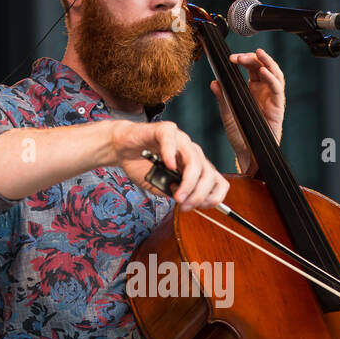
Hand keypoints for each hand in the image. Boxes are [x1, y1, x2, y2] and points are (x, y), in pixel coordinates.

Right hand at [111, 119, 229, 211]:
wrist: (122, 149)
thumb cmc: (142, 166)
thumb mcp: (160, 187)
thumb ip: (173, 192)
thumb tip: (185, 199)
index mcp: (196, 167)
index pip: (218, 182)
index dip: (213, 197)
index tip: (198, 208)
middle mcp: (192, 153)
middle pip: (209, 174)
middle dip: (198, 195)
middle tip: (183, 206)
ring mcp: (180, 140)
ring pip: (194, 161)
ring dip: (188, 182)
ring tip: (177, 195)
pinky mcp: (164, 131)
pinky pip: (172, 140)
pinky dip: (171, 154)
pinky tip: (167, 166)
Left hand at [210, 47, 284, 170]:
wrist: (248, 155)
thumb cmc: (240, 136)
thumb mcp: (227, 114)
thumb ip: (222, 98)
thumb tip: (214, 82)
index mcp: (252, 89)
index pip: (251, 67)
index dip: (243, 59)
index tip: (230, 58)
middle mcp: (264, 91)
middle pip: (262, 66)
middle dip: (252, 58)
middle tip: (238, 57)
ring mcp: (272, 98)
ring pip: (274, 73)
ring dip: (267, 61)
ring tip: (258, 53)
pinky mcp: (278, 107)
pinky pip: (278, 89)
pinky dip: (272, 78)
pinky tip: (263, 71)